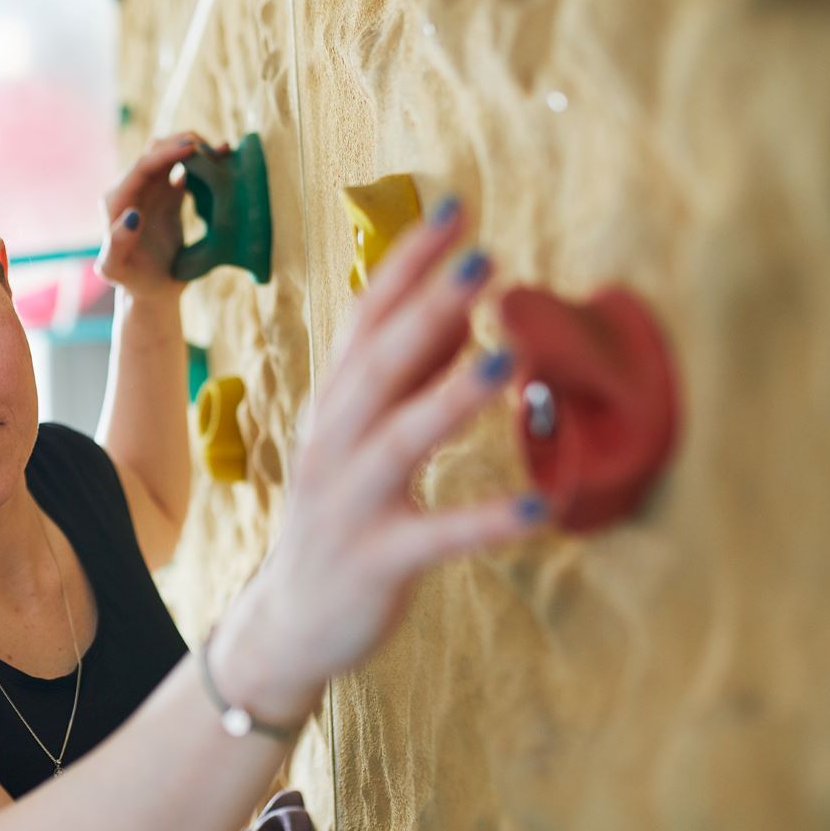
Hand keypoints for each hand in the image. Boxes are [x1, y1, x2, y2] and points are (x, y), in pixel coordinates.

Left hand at [97, 132, 226, 299]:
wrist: (151, 289)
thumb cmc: (131, 281)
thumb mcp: (116, 269)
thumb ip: (117, 244)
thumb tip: (133, 215)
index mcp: (117, 200)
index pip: (141, 166)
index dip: (166, 153)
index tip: (192, 148)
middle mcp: (132, 189)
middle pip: (155, 152)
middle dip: (182, 143)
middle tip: (212, 149)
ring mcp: (151, 189)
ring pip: (170, 155)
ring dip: (194, 147)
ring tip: (221, 151)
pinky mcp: (169, 194)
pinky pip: (185, 169)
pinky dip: (202, 160)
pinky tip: (223, 157)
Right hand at [213, 198, 542, 718]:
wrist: (289, 622)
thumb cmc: (339, 516)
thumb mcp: (359, 438)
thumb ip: (401, 379)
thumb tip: (455, 308)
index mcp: (332, 406)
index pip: (365, 320)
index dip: (406, 263)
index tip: (455, 208)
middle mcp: (332, 443)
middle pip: (377, 366)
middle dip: (428, 309)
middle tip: (485, 258)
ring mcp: (348, 502)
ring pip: (397, 441)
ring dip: (450, 398)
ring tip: (507, 357)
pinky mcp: (376, 561)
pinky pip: (434, 537)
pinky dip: (484, 522)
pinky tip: (541, 507)